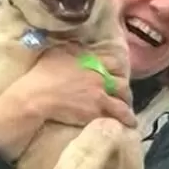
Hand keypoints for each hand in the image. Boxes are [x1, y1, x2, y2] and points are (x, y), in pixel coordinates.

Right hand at [8, 46, 134, 128]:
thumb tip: (81, 45)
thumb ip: (74, 48)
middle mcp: (100, 77)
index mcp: (92, 61)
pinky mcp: (97, 111)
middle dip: (126, 90)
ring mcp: (100, 95)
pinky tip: (130, 124)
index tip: (119, 74)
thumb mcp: (58, 52)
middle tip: (125, 95)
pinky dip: (126, 119)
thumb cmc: (42, 73)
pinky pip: (117, 116)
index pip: (115, 63)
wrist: (37, 95)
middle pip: (123, 83)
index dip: (119, 69)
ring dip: (127, 106)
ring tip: (129, 112)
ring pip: (123, 101)